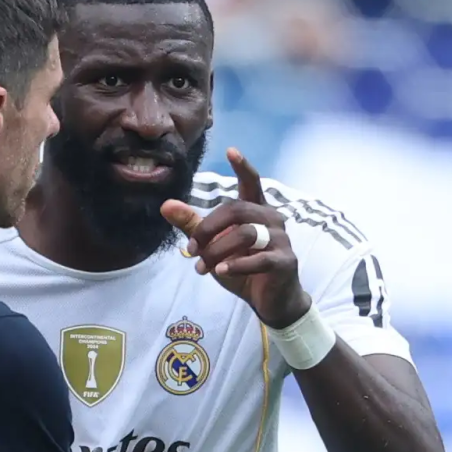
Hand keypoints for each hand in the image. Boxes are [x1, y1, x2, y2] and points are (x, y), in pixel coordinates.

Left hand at [161, 148, 310, 328]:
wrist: (271, 300)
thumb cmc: (243, 267)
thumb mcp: (213, 246)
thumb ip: (193, 225)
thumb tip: (166, 205)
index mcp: (256, 211)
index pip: (251, 183)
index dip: (242, 167)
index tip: (231, 150)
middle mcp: (271, 219)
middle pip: (236, 210)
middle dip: (208, 229)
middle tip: (191, 250)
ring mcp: (281, 240)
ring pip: (245, 234)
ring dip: (217, 251)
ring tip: (201, 268)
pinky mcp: (285, 261)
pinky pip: (259, 258)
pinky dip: (236, 265)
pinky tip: (220, 271)